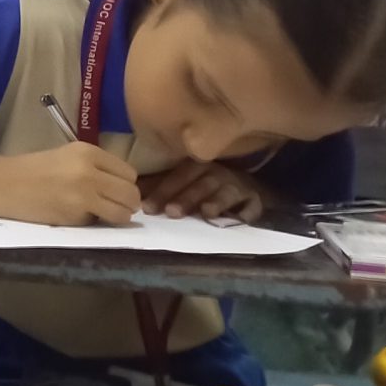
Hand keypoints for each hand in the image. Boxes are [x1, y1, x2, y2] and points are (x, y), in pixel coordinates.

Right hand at [0, 144, 141, 226]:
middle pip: (131, 192)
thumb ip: (96, 168)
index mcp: (88, 151)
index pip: (129, 173)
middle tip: (111, 206)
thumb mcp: (67, 158)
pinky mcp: (75, 215)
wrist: (0, 184)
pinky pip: (102, 222)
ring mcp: (84, 193)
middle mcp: (90, 170)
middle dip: (126, 203)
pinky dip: (96, 223)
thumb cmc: (31, 171)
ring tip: (100, 214)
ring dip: (117, 216)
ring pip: (124, 211)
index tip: (111, 191)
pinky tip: (78, 217)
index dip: (123, 185)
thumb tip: (124, 188)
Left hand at [138, 158, 264, 221]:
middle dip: (187, 197)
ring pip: (227, 192)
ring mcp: (238, 187)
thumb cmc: (202, 184)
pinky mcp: (255, 201)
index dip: (163, 190)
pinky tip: (242, 219)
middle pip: (201, 184)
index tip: (147, 208)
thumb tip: (130, 193)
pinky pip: (254, 206)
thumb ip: (157, 187)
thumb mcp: (181, 182)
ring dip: (217, 202)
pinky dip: (248, 212)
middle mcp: (217, 174)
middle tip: (172, 212)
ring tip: (206, 213)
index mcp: (196, 167)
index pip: (178, 176)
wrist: (243, 186)